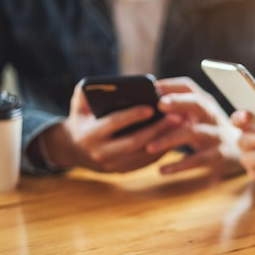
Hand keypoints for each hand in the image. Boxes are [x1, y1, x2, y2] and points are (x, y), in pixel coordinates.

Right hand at [42, 80, 176, 172]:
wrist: (74, 150)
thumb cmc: (82, 120)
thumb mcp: (78, 106)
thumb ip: (86, 92)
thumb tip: (106, 84)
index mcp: (90, 135)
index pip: (114, 123)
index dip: (133, 115)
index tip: (151, 107)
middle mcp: (101, 153)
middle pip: (134, 142)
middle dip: (157, 129)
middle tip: (176, 116)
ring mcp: (114, 165)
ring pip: (144, 154)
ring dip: (164, 140)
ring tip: (180, 125)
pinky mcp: (124, 171)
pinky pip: (147, 161)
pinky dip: (162, 149)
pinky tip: (174, 136)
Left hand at [148, 77, 242, 176]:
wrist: (244, 151)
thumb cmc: (210, 132)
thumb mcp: (199, 117)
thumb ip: (179, 110)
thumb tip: (145, 104)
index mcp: (204, 103)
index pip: (189, 87)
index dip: (171, 85)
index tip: (153, 87)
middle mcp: (212, 115)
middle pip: (197, 103)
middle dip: (179, 102)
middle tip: (159, 104)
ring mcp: (217, 135)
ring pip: (194, 133)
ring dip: (171, 138)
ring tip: (150, 146)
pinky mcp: (220, 155)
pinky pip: (198, 159)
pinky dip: (179, 165)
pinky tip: (162, 170)